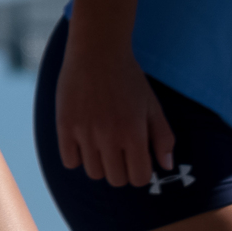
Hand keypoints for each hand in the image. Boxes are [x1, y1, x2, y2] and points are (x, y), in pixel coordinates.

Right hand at [55, 24, 176, 188]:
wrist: (97, 50)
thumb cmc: (129, 78)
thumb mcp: (152, 105)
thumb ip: (163, 137)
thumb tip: (166, 166)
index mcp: (134, 133)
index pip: (138, 178)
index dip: (140, 172)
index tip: (136, 159)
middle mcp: (109, 136)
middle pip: (116, 179)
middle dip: (121, 169)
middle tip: (119, 150)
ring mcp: (85, 132)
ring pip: (93, 173)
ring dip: (100, 163)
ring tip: (101, 143)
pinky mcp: (65, 125)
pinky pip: (70, 161)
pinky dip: (77, 156)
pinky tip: (83, 140)